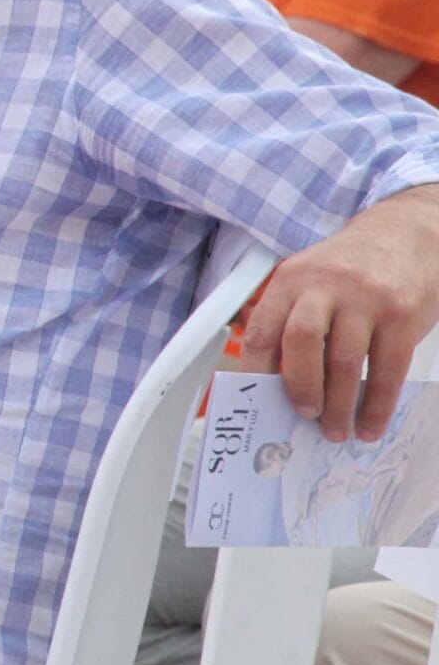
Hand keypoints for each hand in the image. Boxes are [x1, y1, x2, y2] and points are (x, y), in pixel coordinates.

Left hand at [240, 187, 438, 442]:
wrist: (409, 234)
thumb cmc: (351, 266)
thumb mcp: (310, 276)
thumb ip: (290, 316)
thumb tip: (276, 378)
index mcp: (292, 280)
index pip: (263, 330)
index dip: (256, 371)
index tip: (259, 401)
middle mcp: (326, 287)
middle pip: (301, 343)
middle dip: (300, 387)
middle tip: (305, 416)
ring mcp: (366, 301)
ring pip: (345, 363)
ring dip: (340, 406)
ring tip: (337, 430)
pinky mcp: (402, 316)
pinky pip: (387, 370)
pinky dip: (377, 405)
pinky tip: (370, 424)